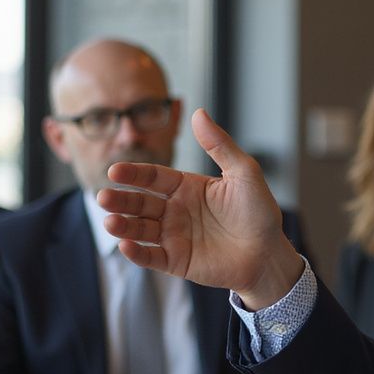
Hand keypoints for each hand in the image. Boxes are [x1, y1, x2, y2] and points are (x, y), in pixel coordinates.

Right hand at [97, 108, 304, 308]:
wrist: (270, 253)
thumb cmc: (259, 211)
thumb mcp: (243, 172)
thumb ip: (219, 144)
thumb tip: (199, 112)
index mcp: (187, 187)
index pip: (153, 177)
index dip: (134, 174)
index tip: (115, 171)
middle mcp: (175, 210)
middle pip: (140, 202)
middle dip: (120, 200)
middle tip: (103, 197)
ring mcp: (174, 236)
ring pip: (140, 229)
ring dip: (123, 225)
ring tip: (110, 221)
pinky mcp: (177, 261)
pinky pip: (151, 256)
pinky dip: (136, 253)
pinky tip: (125, 246)